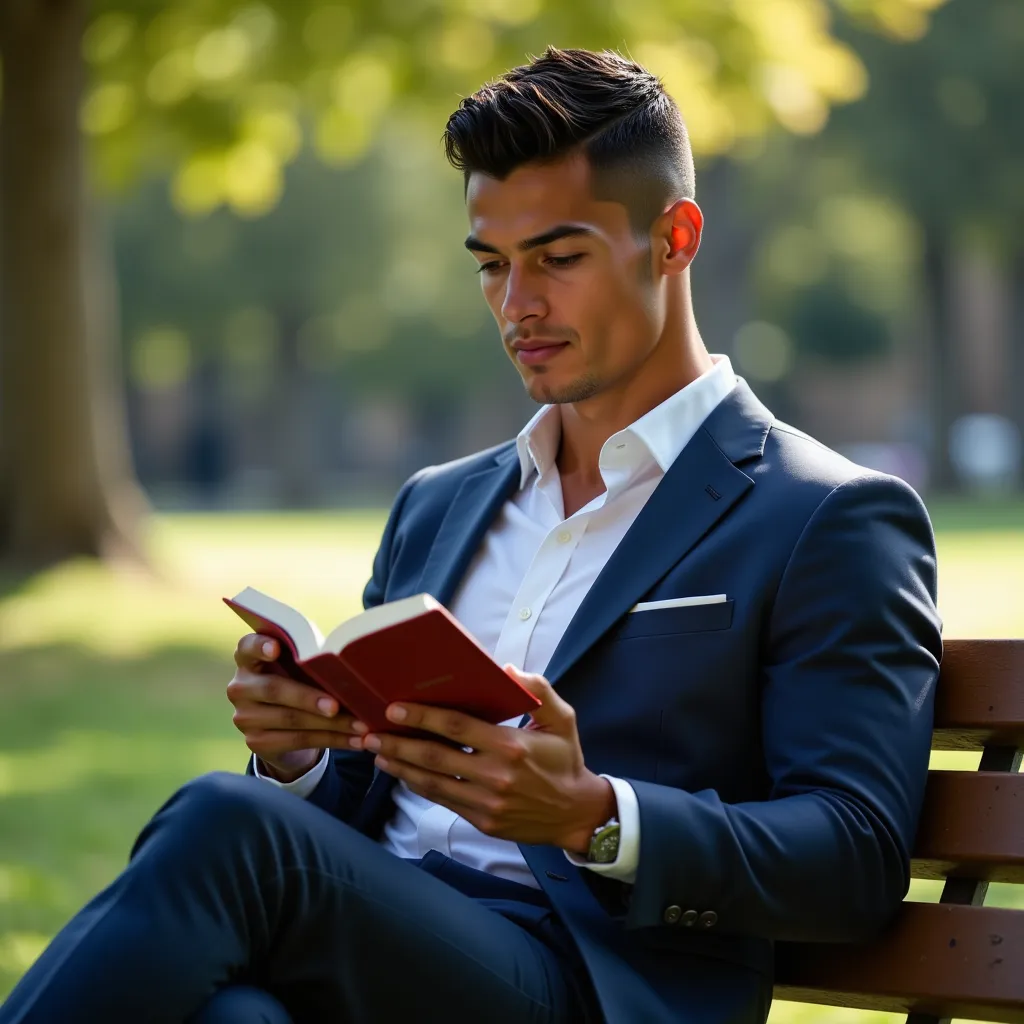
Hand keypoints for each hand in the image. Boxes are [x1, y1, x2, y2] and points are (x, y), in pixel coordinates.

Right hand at [227, 633, 367, 782]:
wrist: (283, 725)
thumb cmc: (298, 680)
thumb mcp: (298, 667)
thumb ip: (309, 659)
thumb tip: (349, 662)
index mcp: (248, 659)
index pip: (246, 647)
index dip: (259, 646)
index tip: (276, 649)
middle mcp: (240, 687)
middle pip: (274, 689)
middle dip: (309, 698)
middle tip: (336, 706)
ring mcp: (244, 718)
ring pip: (290, 719)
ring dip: (331, 724)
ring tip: (360, 726)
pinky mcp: (256, 742)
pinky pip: (298, 741)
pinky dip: (332, 740)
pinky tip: (355, 741)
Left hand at [349, 665, 614, 851]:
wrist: (576, 814)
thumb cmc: (566, 760)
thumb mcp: (563, 719)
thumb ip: (539, 690)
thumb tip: (507, 669)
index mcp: (511, 746)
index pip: (457, 728)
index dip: (423, 717)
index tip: (394, 707)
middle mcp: (495, 776)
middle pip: (434, 757)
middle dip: (398, 743)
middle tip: (370, 731)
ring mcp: (486, 802)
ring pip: (431, 782)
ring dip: (399, 766)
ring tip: (374, 752)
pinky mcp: (482, 820)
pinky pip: (442, 800)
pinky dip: (417, 785)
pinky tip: (400, 772)